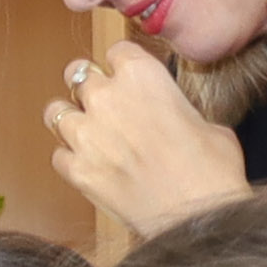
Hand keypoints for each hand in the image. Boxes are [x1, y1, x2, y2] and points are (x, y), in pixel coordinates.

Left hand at [44, 36, 245, 237]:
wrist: (198, 215)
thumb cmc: (210, 169)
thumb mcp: (206, 123)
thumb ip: (177, 109)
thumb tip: (174, 119)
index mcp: (141, 75)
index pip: (117, 51)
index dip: (122, 64)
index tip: (125, 75)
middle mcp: (106, 97)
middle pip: (78, 74)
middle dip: (90, 87)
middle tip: (103, 103)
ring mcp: (85, 134)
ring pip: (56, 111)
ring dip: (70, 118)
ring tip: (85, 130)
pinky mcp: (75, 169)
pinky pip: (58, 155)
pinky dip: (70, 159)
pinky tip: (87, 165)